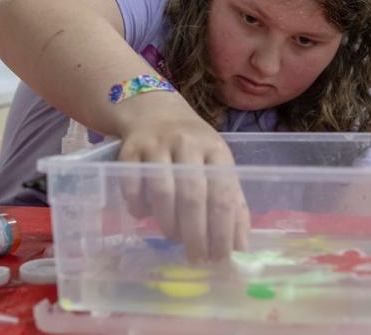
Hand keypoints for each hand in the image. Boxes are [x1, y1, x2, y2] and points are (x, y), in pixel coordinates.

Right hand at [117, 109, 249, 261]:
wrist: (155, 112)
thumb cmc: (193, 146)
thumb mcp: (218, 164)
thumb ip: (232, 202)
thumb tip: (241, 247)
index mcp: (215, 149)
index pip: (223, 194)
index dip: (222, 231)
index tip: (220, 258)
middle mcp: (187, 143)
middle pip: (192, 195)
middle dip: (196, 234)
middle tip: (196, 256)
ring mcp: (156, 145)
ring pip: (162, 191)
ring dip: (168, 222)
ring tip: (173, 236)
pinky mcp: (129, 149)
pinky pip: (131, 185)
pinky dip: (137, 206)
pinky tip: (144, 215)